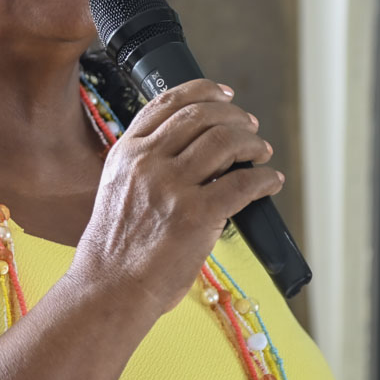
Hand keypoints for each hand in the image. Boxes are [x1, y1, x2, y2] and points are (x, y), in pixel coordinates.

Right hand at [71, 79, 283, 319]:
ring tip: (261, 151)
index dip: (203, 91)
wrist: (109, 288)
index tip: (224, 94)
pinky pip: (243, 183)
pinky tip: (270, 182)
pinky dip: (264, 179)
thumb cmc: (114, 249)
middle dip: (234, 116)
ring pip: (225, 141)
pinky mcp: (196, 215)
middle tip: (250, 127)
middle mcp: (147, 162)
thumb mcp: (117, 189)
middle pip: (201, 115)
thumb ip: (146, 165)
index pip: (167, 102)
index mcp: (126, 152)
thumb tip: (193, 153)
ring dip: (251, 142)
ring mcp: (171, 187)